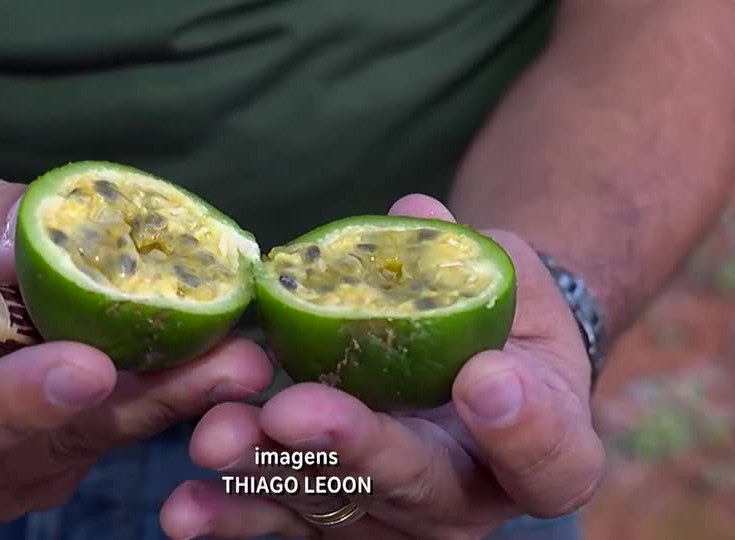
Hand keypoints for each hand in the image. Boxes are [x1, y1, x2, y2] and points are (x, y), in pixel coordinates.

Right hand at [0, 145, 273, 521]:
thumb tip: (40, 235)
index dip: (20, 398)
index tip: (87, 371)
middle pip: (49, 440)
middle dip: (142, 402)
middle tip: (227, 368)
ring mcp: (11, 454)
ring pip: (99, 434)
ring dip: (176, 398)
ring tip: (246, 362)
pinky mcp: (61, 435)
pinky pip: (120, 416)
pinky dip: (171, 386)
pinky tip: (226, 352)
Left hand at [160, 194, 604, 538]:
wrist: (470, 366)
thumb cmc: (502, 318)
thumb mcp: (509, 279)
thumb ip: (466, 259)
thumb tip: (412, 215)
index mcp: (546, 449)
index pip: (551, 462)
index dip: (523, 432)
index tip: (485, 379)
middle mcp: (473, 501)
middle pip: (419, 488)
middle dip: (352, 448)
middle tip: (295, 412)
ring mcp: (400, 518)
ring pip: (337, 508)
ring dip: (270, 475)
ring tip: (216, 442)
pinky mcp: (339, 520)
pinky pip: (286, 519)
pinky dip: (233, 512)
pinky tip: (183, 506)